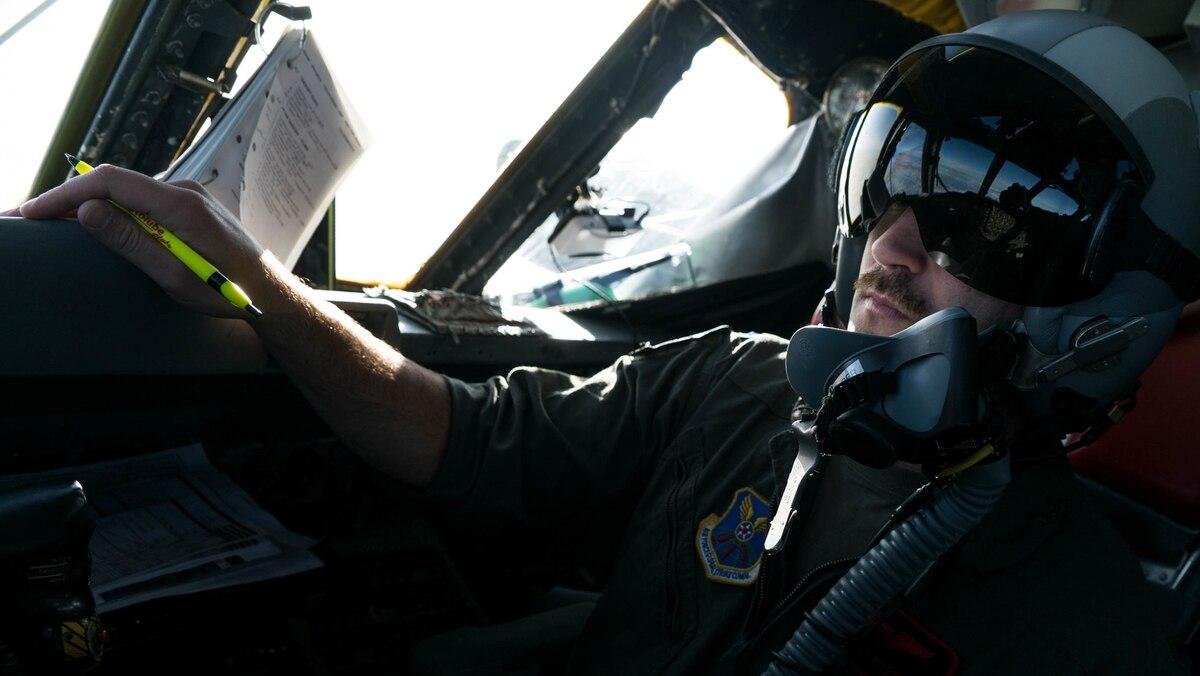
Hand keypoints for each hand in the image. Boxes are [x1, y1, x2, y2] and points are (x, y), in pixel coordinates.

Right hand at [18, 164, 283, 318]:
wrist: (274, 295)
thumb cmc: (231, 292)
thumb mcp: (175, 276)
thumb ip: (131, 241)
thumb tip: (88, 211)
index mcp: (183, 205)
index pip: (112, 182)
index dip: (68, 194)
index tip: (36, 212)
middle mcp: (187, 191)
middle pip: (116, 183)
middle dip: (72, 198)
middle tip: (33, 218)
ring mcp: (192, 197)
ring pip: (129, 191)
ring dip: (93, 204)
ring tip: (56, 221)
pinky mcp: (193, 207)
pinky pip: (145, 200)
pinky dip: (117, 210)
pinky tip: (98, 223)